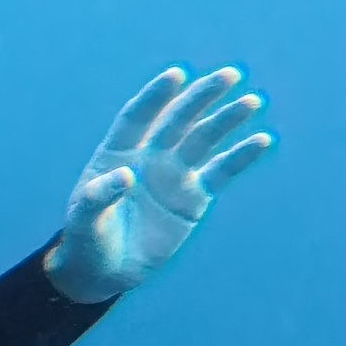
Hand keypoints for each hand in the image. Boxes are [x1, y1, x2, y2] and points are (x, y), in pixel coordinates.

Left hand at [45, 65, 270, 303]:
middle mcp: (147, 158)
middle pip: (177, 121)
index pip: (137, 118)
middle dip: (201, 97)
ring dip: (227, 120)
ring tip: (252, 101)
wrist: (105, 271)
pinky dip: (240, 156)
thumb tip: (125, 176)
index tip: (177, 74)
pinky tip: (261, 140)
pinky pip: (221, 171)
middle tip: (229, 75)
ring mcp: (172, 175)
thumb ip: (98, 197)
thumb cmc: (87, 241)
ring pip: (203, 140)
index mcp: (116, 155)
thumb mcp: (83, 221)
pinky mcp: (193, 196)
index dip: (155, 97)